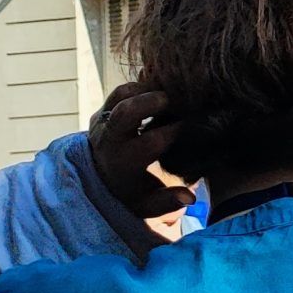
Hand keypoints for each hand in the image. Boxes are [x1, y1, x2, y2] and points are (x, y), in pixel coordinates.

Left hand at [88, 84, 196, 221]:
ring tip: (167, 96)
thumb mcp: (146, 204)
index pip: (152, 142)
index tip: (193, 128)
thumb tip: (190, 197)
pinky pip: (119, 91)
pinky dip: (140, 88)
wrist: (98, 177)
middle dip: (154, 101)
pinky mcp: (102, 110)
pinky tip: (157, 94)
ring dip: (147, 90)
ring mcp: (103, 122)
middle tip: (176, 101)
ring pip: (121, 95)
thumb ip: (167, 202)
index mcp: (124, 163)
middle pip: (126, 111)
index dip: (177, 131)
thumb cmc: (130, 191)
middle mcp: (110, 140)